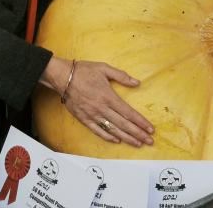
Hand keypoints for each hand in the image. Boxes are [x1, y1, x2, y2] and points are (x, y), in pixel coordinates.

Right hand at [40, 57, 154, 146]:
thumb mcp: (104, 68)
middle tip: (149, 141)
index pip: (128, 112)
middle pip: (123, 124)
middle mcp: (102, 108)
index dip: (140, 122)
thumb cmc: (84, 71)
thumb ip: (121, 76)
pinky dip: (108, 137)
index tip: (150, 128)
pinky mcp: (83, 118)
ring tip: (137, 143)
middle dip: (138, 133)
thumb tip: (136, 82)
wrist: (63, 76)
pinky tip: (117, 140)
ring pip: (112, 130)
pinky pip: (97, 130)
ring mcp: (92, 115)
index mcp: (108, 96)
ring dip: (126, 138)